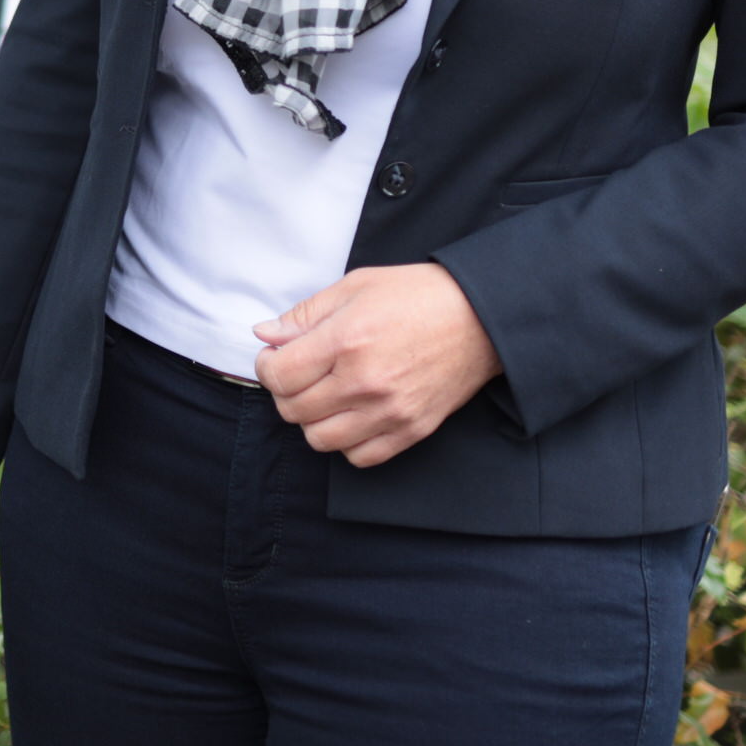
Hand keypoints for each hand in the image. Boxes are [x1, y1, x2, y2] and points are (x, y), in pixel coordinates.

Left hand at [253, 263, 500, 467]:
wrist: (480, 317)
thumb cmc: (416, 295)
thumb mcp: (354, 287)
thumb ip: (304, 316)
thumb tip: (264, 334)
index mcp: (346, 341)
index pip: (279, 376)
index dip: (267, 366)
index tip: (276, 356)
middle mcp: (365, 383)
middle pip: (293, 410)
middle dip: (285, 391)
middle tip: (299, 373)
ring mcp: (390, 412)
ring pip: (320, 440)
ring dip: (312, 419)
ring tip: (324, 395)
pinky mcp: (412, 430)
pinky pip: (360, 457)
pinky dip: (346, 442)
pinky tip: (351, 415)